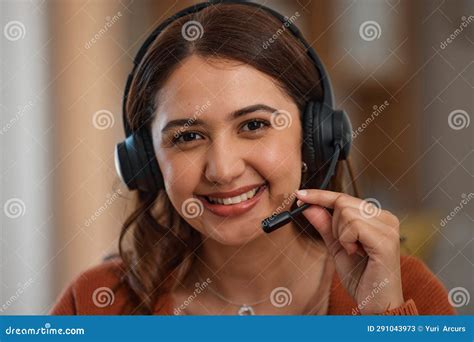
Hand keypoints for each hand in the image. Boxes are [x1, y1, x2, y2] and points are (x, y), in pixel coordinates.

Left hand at [295, 189, 403, 313]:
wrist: (375, 304)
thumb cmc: (361, 277)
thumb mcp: (337, 247)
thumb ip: (324, 225)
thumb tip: (308, 206)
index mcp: (377, 217)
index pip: (344, 197)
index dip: (320, 196)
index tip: (300, 195)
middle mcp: (386, 218)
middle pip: (343, 202)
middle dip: (334, 225)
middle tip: (345, 245)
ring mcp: (388, 228)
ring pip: (346, 212)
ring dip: (340, 235)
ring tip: (354, 251)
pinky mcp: (385, 240)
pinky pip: (353, 226)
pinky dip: (347, 240)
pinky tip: (357, 253)